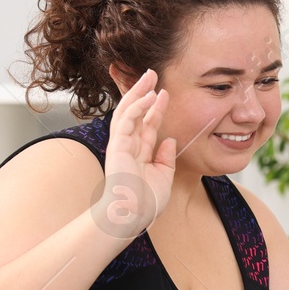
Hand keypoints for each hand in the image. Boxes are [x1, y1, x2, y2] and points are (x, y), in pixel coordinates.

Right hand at [95, 69, 175, 239]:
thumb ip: (166, 158)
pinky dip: (137, 106)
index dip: (156, 108)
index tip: (164, 94)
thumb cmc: (145, 203)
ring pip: (128, 111)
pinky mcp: (117, 145)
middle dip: (143, 93)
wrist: (132, 215)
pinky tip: (148, 95)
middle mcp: (128, 146)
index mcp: (139, 153)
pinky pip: (127, 120)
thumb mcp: (164, 177)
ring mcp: (121, 144)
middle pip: (135, 112)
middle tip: (152, 74)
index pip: (147, 125)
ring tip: (149, 76)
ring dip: (138, 92)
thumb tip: (170, 141)